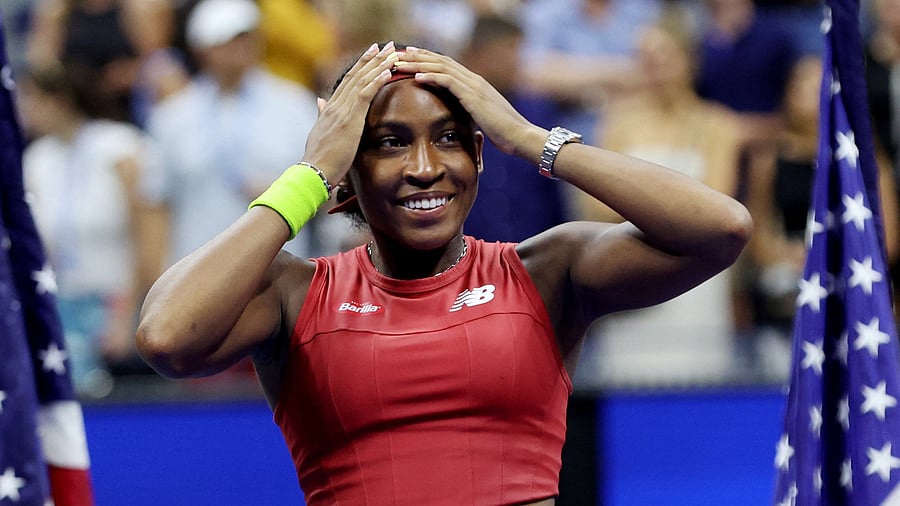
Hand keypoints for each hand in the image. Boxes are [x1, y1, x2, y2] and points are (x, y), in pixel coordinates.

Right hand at [301, 42, 399, 183]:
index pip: (347, 82)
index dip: (361, 66)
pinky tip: (388, 71)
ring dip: (378, 65)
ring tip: (393, 52)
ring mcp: (341, 111)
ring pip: (361, 80)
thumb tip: (320, 102)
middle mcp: (334, 106)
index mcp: (329, 110)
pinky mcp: (349, 120)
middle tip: (387, 46)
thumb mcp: (321, 133)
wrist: (314, 173)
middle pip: (355, 75)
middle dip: (372, 59)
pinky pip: (364, 94)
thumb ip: (322, 116)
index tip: (372, 54)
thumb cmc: (320, 160)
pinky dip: (376, 81)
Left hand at [395, 47, 545, 160]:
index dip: (428, 60)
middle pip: (442, 61)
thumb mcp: (483, 119)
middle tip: (399, 54)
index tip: (411, 57)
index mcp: (476, 84)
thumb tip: (460, 119)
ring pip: (442, 67)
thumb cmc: (505, 133)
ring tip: (401, 63)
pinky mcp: (474, 97)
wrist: (521, 136)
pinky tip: (417, 76)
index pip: (448, 66)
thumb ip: (471, 113)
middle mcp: (474, 80)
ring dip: (419, 64)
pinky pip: (448, 81)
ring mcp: (474, 86)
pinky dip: (432, 76)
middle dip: (419, 56)